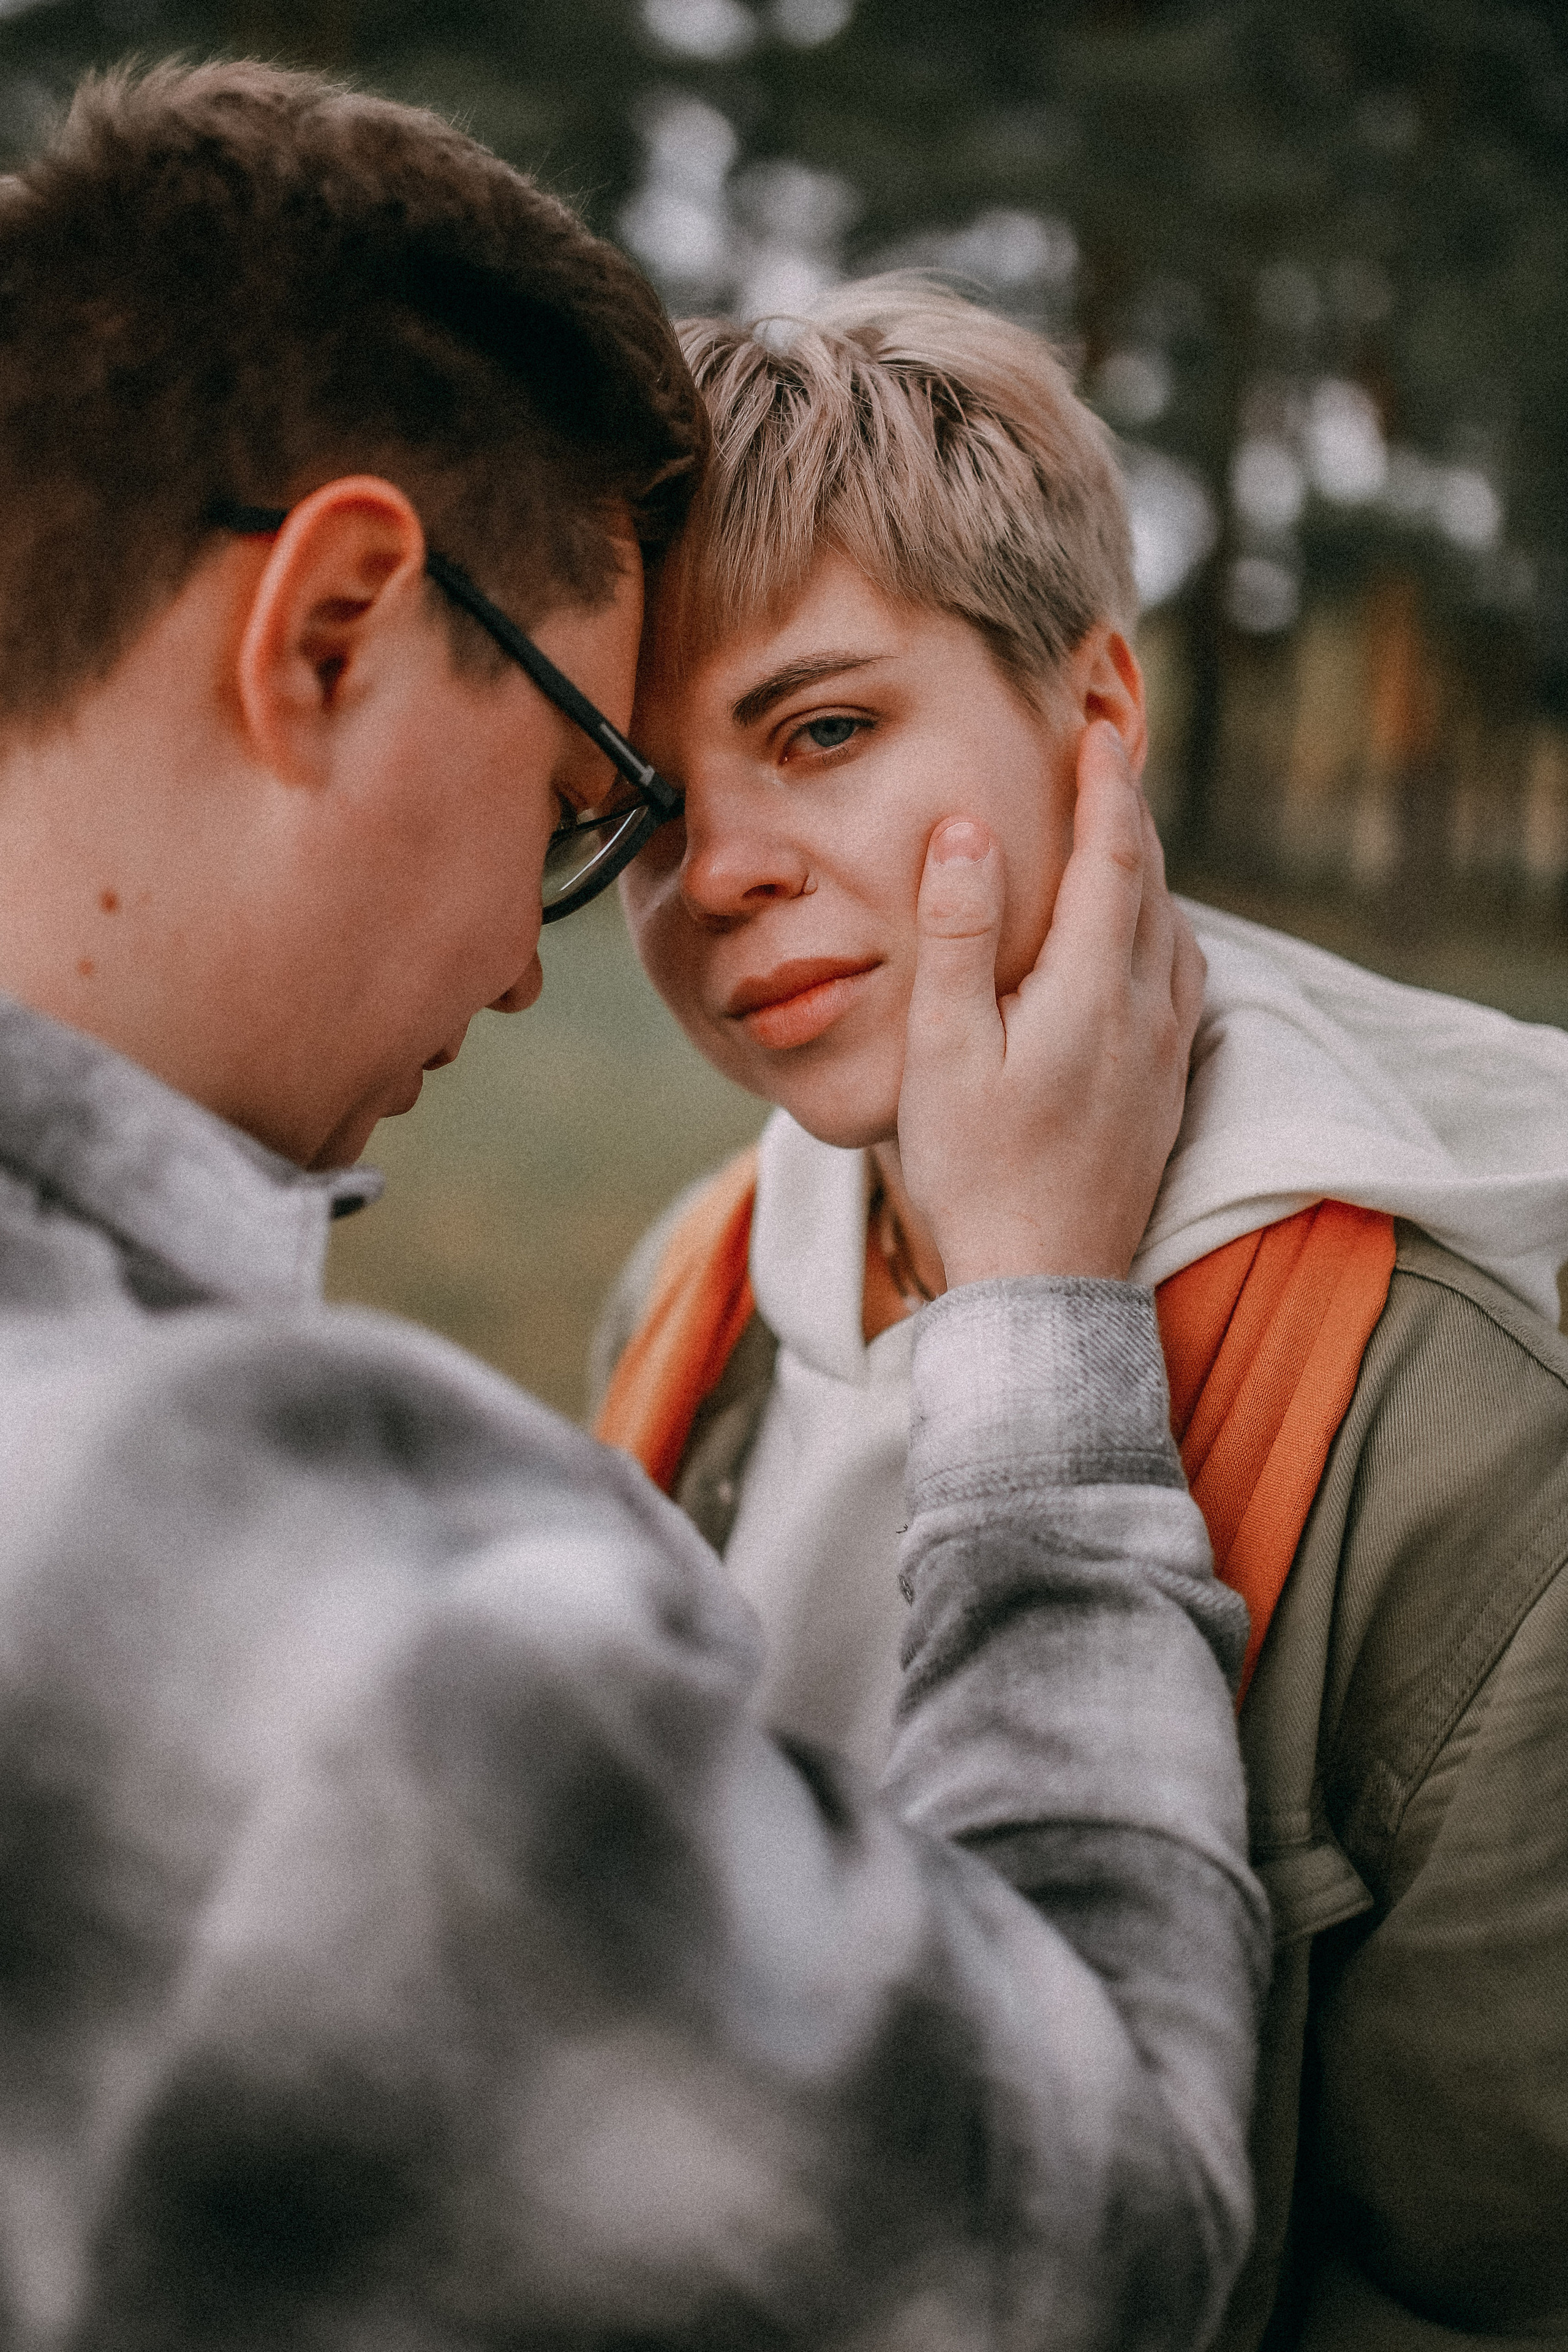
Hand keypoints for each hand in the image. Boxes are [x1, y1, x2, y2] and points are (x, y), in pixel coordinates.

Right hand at [896, 721, 1204, 1286]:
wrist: (1044, 1287)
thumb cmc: (978, 1173)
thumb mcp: (944, 1050)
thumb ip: (959, 935)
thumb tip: (971, 832)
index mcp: (1094, 991)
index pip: (1115, 857)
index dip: (1107, 786)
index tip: (1096, 728)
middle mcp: (1148, 1013)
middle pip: (1153, 885)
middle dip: (1130, 815)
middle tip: (1107, 758)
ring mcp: (1166, 1055)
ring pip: (1174, 932)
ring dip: (1148, 873)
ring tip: (1118, 836)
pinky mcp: (1167, 1091)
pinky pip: (1179, 980)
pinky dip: (1158, 931)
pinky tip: (1136, 942)